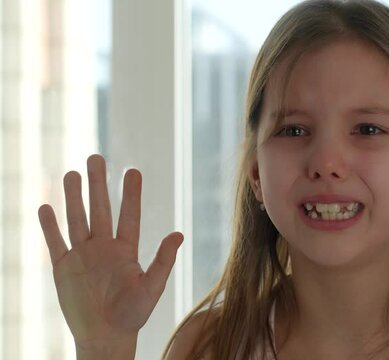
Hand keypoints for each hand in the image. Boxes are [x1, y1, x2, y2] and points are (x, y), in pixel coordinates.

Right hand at [38, 154, 183, 344]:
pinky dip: (50, 226)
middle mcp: (104, 248)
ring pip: (77, 220)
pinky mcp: (64, 269)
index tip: (132, 170)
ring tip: (72, 173)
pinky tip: (46, 207)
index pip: (129, 215)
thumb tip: (179, 233)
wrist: (106, 336)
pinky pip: (55, 243)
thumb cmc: (133, 314)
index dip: (131, 193)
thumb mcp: (152, 287)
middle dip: (98, 184)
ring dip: (74, 198)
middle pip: (100, 210)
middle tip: (95, 158)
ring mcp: (83, 256)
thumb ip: (163, 260)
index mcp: (126, 250)